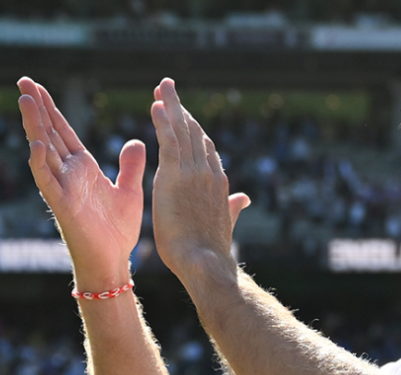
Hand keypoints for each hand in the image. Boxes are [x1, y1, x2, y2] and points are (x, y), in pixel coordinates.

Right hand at [17, 77, 145, 289]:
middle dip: (36, 108)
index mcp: (82, 168)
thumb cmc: (116, 231)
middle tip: (22, 80)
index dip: (51, 109)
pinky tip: (37, 144)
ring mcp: (63, 188)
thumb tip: (136, 140)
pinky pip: (47, 182)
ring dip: (34, 127)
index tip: (38, 86)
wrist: (112, 262)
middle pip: (49, 133)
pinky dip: (41, 163)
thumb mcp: (129, 191)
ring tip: (25, 100)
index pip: (63, 131)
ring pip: (43, 151)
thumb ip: (130, 166)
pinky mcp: (62, 205)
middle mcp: (68, 174)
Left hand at [149, 78, 249, 278]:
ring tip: (162, 86)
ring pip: (182, 131)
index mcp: (217, 182)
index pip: (205, 148)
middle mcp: (207, 172)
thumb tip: (245, 198)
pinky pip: (169, 142)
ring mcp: (193, 172)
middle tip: (168, 87)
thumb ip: (233, 207)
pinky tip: (156, 106)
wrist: (205, 262)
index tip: (182, 113)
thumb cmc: (211, 250)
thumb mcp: (224, 222)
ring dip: (171, 106)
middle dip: (180, 109)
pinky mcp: (176, 176)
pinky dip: (163, 122)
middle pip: (194, 132)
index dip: (193, 128)